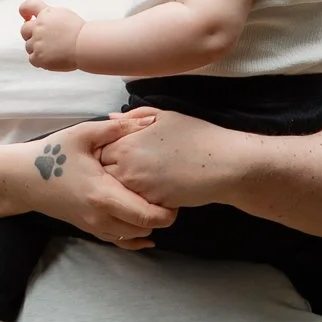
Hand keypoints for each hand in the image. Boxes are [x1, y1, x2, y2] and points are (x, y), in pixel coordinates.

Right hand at [10, 110, 174, 244]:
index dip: (168, 210)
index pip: (148, 215)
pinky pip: (119, 241)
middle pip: (146, 228)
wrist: (24, 179)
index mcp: (104, 194)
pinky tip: (146, 232)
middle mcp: (101, 216)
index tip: (174, 192)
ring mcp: (95, 226)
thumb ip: (118, 129)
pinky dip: (135, 237)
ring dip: (149, 224)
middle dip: (163, 217)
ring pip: (134, 237)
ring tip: (158, 205)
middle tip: (171, 196)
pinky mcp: (89, 229)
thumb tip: (149, 120)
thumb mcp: (83, 134)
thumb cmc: (53, 154)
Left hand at [19, 0, 85, 70]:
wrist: (85, 45)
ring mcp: (37, 42)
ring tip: (54, 50)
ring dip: (37, 48)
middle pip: (24, 29)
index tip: (27, 16)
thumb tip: (37, 18)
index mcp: (45, 14)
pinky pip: (32, 59)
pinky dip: (40, 60)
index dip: (25, 10)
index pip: (28, 6)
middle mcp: (39, 26)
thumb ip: (49, 15)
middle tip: (42, 39)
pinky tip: (51, 58)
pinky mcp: (38, 57)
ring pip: (28, 46)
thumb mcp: (63, 15)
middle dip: (30, 34)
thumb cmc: (79, 32)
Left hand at [97, 107, 245, 212]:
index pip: (98, 151)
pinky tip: (150, 192)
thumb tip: (110, 118)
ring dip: (120, 188)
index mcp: (127, 143)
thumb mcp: (165, 116)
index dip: (104, 152)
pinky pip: (134, 204)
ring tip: (138, 181)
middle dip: (108, 172)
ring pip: (116, 192)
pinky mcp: (152, 205)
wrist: (223, 163)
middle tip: (122, 169)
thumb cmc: (196, 136)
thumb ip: (134, 116)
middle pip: (102, 174)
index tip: (113, 153)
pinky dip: (137, 199)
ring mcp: (138, 189)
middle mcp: (127, 167)